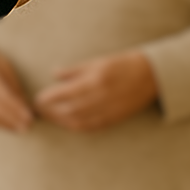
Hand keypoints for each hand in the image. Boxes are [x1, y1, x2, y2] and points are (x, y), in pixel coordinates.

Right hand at [0, 35, 32, 131]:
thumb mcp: (3, 64)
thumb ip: (13, 84)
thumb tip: (26, 103)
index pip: (2, 93)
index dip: (16, 106)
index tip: (30, 115)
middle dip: (12, 117)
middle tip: (28, 125)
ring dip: (6, 123)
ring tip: (21, 128)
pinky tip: (9, 126)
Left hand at [34, 50, 158, 131]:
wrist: (151, 76)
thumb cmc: (121, 64)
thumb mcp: (97, 62)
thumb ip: (74, 70)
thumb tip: (54, 75)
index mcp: (95, 81)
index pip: (65, 93)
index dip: (49, 98)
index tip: (38, 98)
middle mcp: (101, 98)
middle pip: (69, 110)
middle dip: (52, 112)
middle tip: (40, 110)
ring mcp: (108, 111)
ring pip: (79, 121)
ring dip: (62, 121)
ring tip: (50, 117)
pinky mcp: (114, 119)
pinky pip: (92, 127)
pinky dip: (77, 126)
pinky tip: (68, 124)